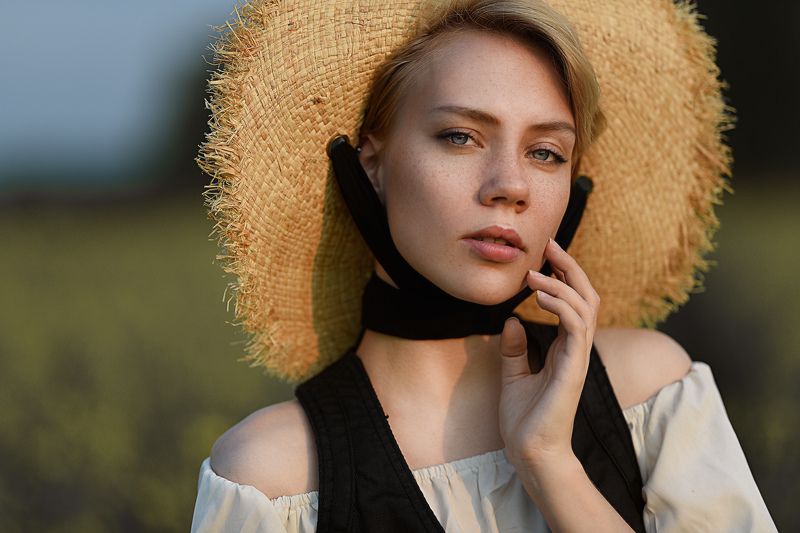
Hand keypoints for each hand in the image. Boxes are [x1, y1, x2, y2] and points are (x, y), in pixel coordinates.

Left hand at [498, 237, 600, 469]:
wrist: (530, 452)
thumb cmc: (524, 420)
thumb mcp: (512, 376)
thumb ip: (514, 348)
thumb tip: (510, 320)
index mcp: (564, 348)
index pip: (572, 302)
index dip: (562, 275)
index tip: (543, 254)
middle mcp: (575, 349)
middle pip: (586, 296)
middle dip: (570, 267)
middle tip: (549, 244)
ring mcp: (577, 358)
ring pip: (585, 306)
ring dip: (561, 283)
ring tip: (534, 273)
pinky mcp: (573, 369)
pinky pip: (576, 327)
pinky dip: (561, 306)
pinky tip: (539, 296)